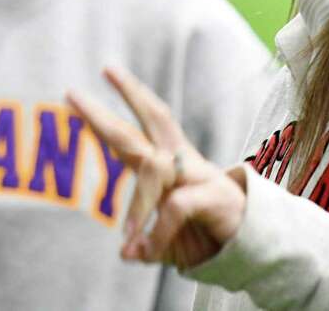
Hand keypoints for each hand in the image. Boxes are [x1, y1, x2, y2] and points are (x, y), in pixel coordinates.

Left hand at [67, 67, 247, 269]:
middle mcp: (184, 159)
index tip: (103, 74)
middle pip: (151, 118)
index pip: (146, 121)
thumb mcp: (170, 239)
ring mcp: (199, 174)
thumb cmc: (208, 233)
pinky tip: (149, 255)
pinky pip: (174, 208)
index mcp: (173, 160)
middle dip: (116, 102)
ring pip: (153, 166)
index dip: (126, 97)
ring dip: (136, 208)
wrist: (255, 244)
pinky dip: (158, 234)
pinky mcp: (214, 195)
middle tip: (73, 93)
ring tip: (127, 241)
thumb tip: (127, 254)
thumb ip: (148, 244)